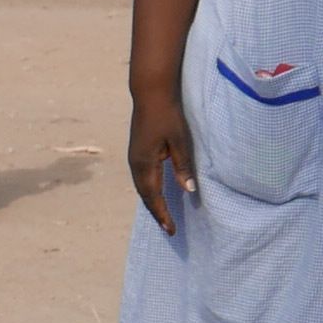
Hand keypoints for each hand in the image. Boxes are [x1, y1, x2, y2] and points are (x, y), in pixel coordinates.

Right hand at [127, 89, 197, 233]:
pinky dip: (149, 191)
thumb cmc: (167, 114)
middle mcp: (135, 164)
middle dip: (157, 213)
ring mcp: (134, 157)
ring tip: (163, 216)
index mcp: (144, 163)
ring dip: (152, 203)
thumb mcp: (180, 141)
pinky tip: (156, 194)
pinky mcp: (137, 151)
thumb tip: (188, 190)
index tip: (171, 230)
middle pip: (145, 196)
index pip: (154, 197)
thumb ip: (182, 166)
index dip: (162, 214)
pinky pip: (142, 178)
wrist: (151, 93)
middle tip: (168, 229)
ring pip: (142, 188)